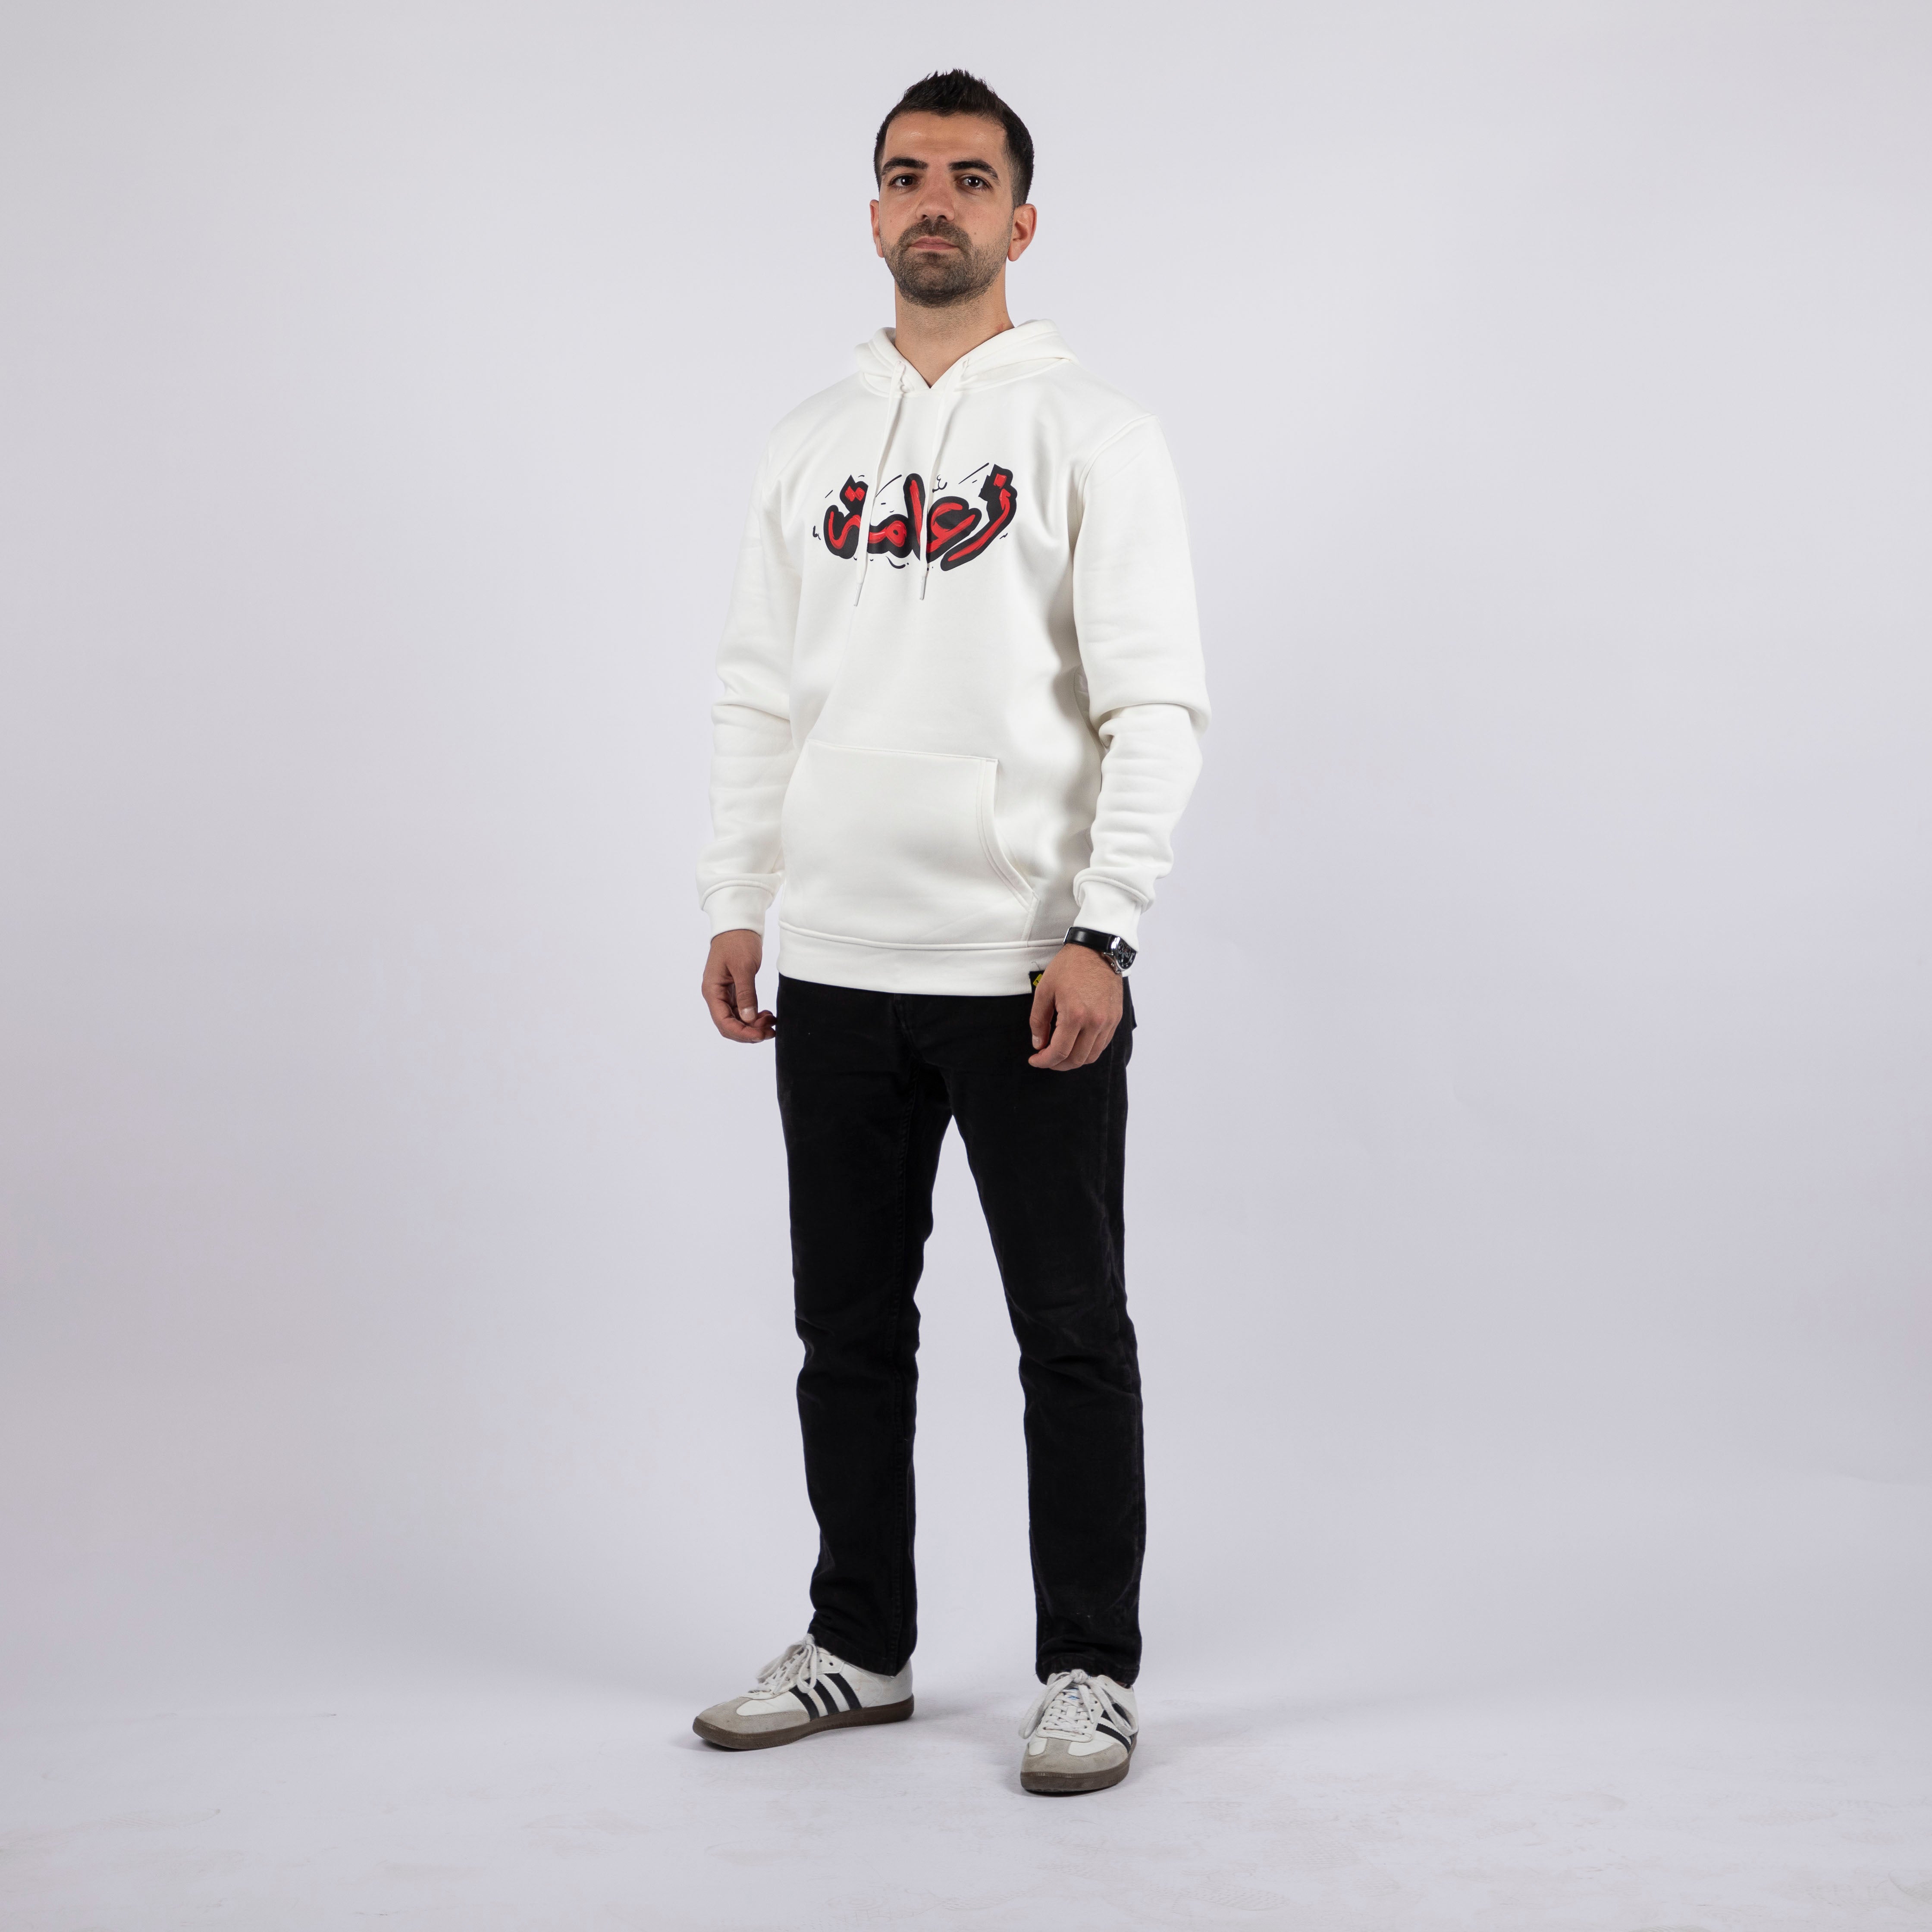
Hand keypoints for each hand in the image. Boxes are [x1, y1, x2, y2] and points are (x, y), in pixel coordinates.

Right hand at [703, 930, 774, 1041]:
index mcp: (712, 991)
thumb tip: (748, 1019)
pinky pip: (742, 1010)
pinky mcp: (734, 990)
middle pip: (729, 1025)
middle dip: (749, 1032)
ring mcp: (724, 994)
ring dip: (753, 1026)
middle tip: (771, 1031)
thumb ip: (746, 994)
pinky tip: (767, 1015)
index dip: (742, 1033)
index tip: (761, 1036)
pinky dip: (754, 1016)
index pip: (723, 1022)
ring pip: (737, 1020)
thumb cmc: (738, 942)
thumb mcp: (744, 967)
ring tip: (772, 1022)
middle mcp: (716, 995)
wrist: (738, 925)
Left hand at [1027, 944, 1123, 1070]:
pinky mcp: (1116, 1018)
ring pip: (1091, 1056)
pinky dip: (1088, 1050)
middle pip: (1077, 1059)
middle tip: (1046, 1058)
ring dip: (1074, 1060)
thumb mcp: (1044, 990)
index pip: (1059, 1052)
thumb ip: (1038, 1020)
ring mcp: (1108, 1021)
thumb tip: (1038, 1043)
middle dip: (1058, 1064)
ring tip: (1060, 1053)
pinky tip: (1076, 1042)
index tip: (1035, 1060)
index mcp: (1075, 1015)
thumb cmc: (1070, 966)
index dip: (1044, 1061)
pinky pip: (1102, 1044)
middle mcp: (1095, 1022)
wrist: (1097, 949)